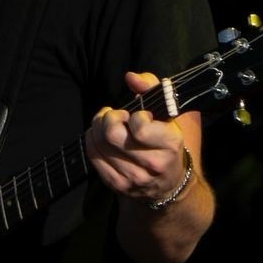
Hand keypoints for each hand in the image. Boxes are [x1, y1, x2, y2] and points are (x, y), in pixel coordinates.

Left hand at [85, 71, 187, 203]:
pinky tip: (102, 138)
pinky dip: (93, 140)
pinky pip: (92, 155)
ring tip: (108, 124)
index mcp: (170, 144)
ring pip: (98, 143)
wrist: (169, 182)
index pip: (139, 127)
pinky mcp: (116, 185)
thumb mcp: (166, 111)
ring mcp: (133, 178)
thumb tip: (130, 77)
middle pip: (111, 134)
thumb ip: (151, 87)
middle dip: (108, 118)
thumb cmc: (164, 138)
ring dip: (98, 127)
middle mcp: (152, 164)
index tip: (139, 116)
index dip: (134, 115)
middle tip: (116, 116)